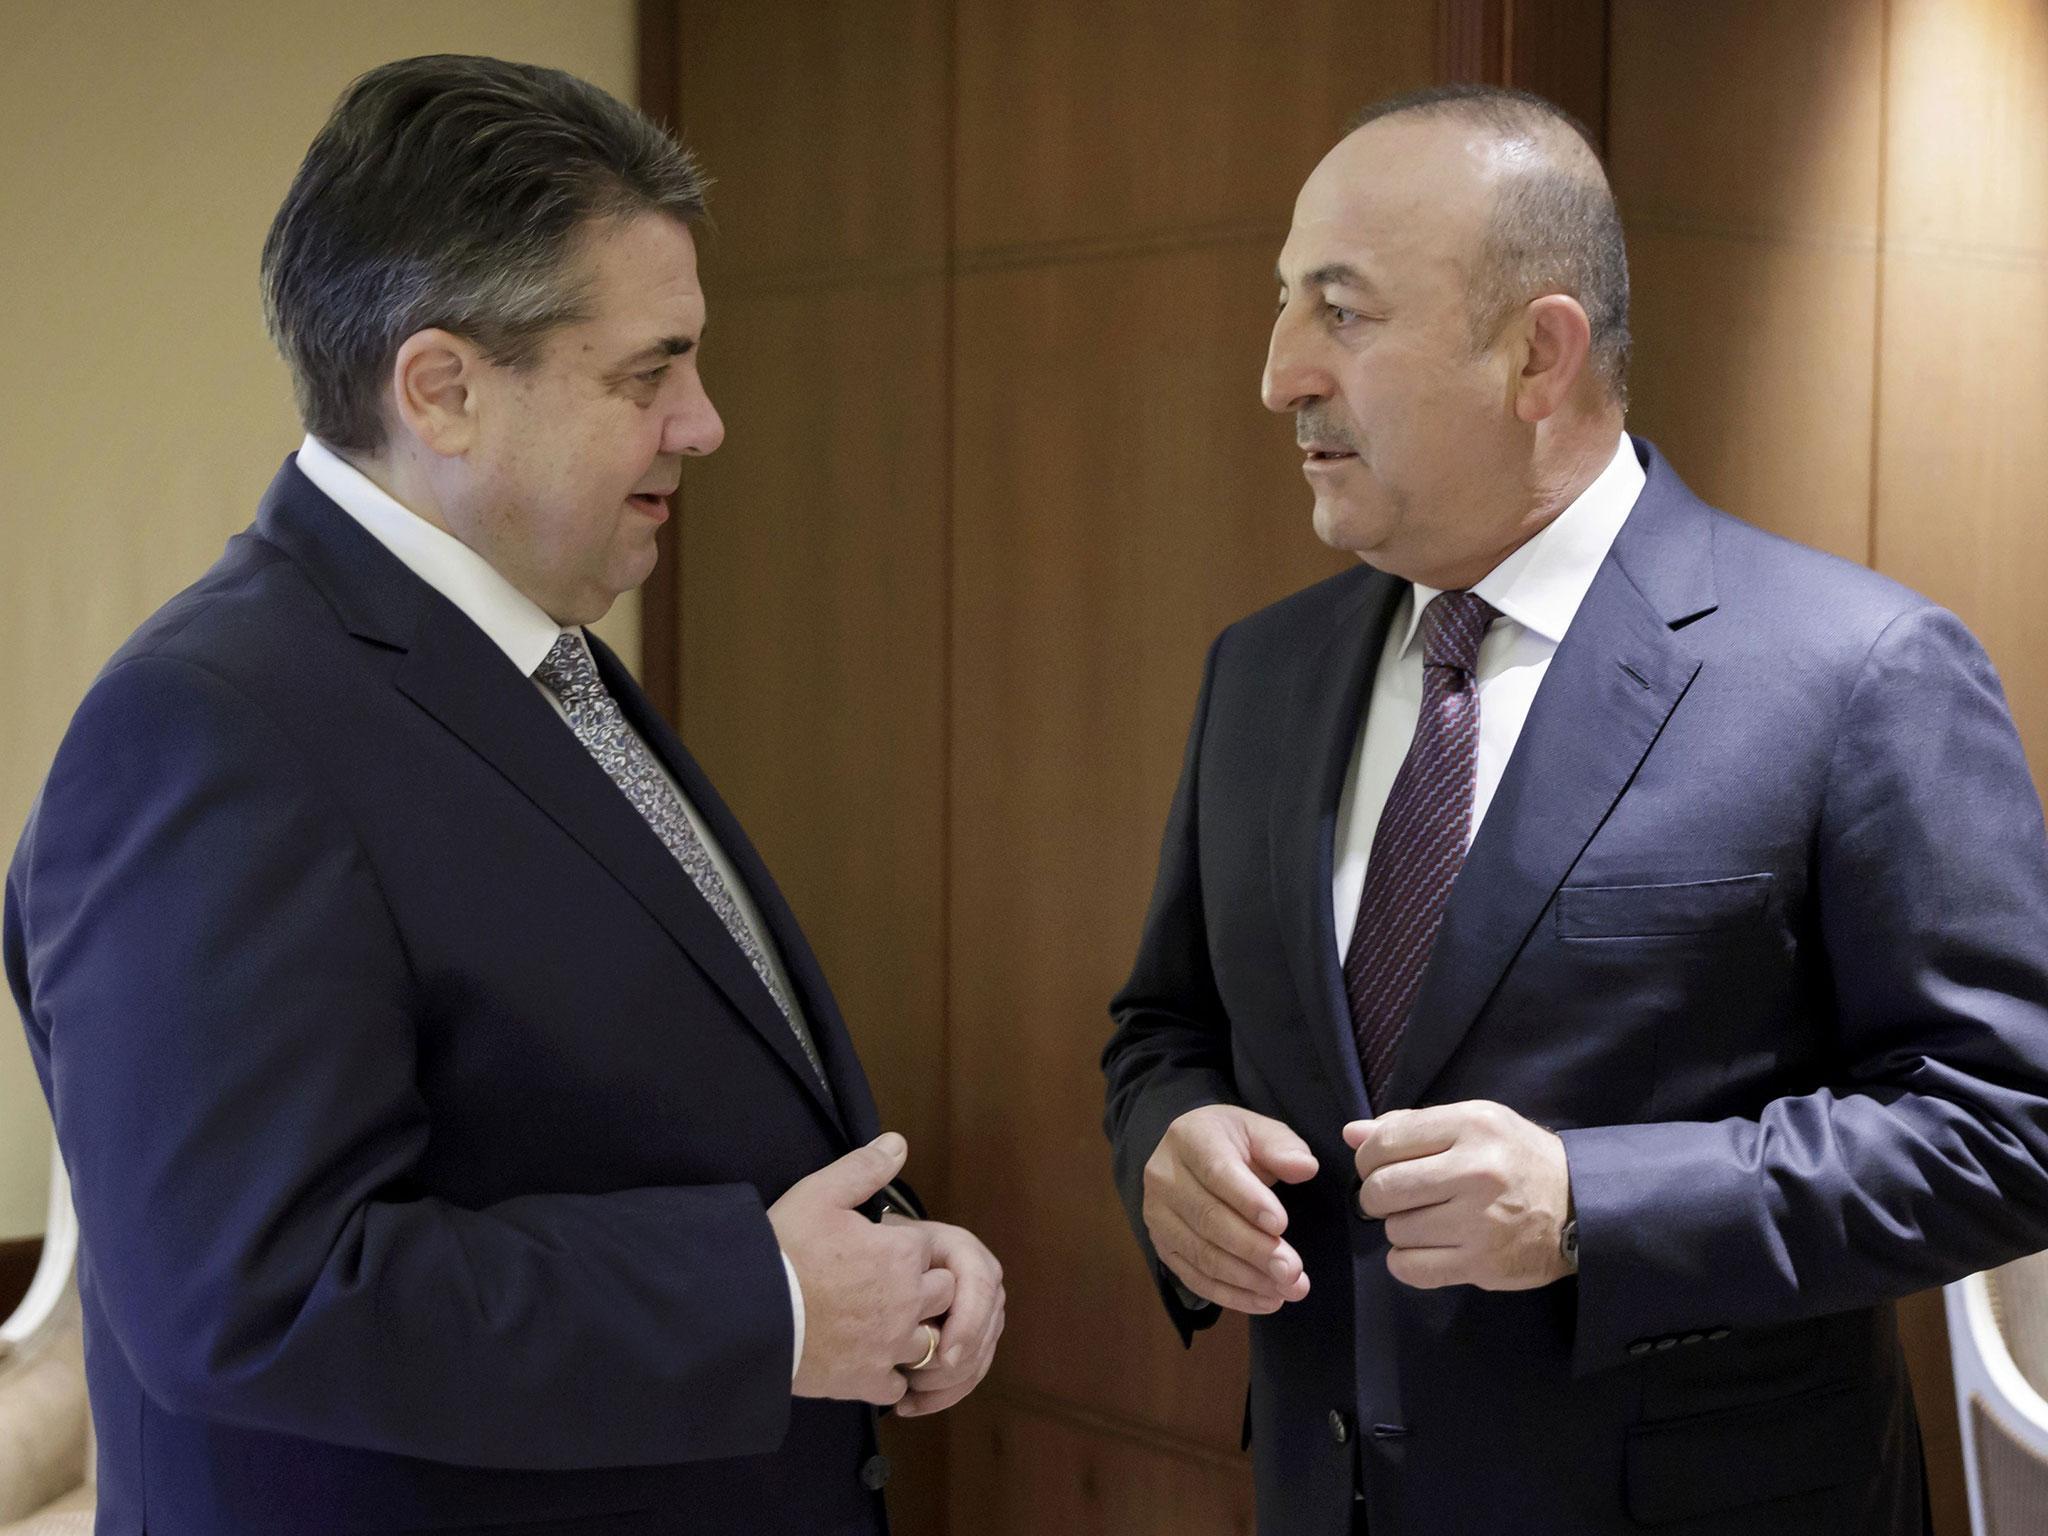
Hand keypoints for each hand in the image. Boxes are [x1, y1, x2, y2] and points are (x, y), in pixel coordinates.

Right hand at [767, 1133, 952, 1404]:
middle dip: (924, 1289)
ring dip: (913, 1333)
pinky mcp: (869, 1380)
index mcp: (902, 1254)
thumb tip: (898, 1144)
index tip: (880, 1251)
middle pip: (943, 1294)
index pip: (930, 1249)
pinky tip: (868, 1361)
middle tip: (887, 1286)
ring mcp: (891, 1345)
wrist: (749, 1312)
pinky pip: (899, 1383)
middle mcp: (907, 1300)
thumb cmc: (785, 1249)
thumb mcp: (820, 1193)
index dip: (907, 1249)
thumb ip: (866, 1167)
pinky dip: (889, 1375)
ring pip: (929, 1341)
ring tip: (883, 1325)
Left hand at [881, 1215, 1004, 1417]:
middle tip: (909, 1378)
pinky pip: (968, 1377)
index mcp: (967, 1254)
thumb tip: (913, 1314)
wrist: (889, 1257)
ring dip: (941, 1384)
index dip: (968, 1325)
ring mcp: (985, 1314)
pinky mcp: (977, 1341)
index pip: (981, 1288)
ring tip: (901, 1392)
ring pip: (978, 1361)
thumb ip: (901, 1265)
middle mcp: (985, 1284)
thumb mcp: (891, 1247)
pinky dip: (940, 1396)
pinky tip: (907, 1404)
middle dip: (949, 1364)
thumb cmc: (884, 1249)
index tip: (946, 1357)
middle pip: (984, 1333)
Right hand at [1142, 1104, 1319, 1313]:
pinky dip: (1233, 1295)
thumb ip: (1282, 1146)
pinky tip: (1267, 1300)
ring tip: (1288, 1289)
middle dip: (1254, 1249)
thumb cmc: (1232, 1143)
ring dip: (1248, 1278)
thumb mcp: (1258, 1130)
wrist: (1190, 1157)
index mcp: (1189, 1139)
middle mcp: (1163, 1178)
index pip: (1217, 1172)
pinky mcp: (1162, 1248)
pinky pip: (1195, 1279)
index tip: (1281, 1225)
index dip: (1248, 1200)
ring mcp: (1158, 1216)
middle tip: (1292, 1270)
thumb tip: (1305, 1167)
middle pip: (1208, 1220)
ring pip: (1202, 1254)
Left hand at [1346, 1101, 1571, 1290]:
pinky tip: (1426, 1247)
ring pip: (1395, 1229)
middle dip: (1375, 1195)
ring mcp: (1480, 1222)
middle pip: (1382, 1188)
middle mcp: (1476, 1172)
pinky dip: (1406, 1261)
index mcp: (1472, 1126)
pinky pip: (1410, 1269)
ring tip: (1425, 1219)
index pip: (1385, 1141)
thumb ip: (1412, 1125)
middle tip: (1392, 1197)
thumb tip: (1352, 1133)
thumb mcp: (1475, 1123)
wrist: (1583, 1206)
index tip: (1377, 1166)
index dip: (1368, 1157)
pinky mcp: (1483, 1264)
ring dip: (1398, 1227)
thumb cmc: (1518, 1158)